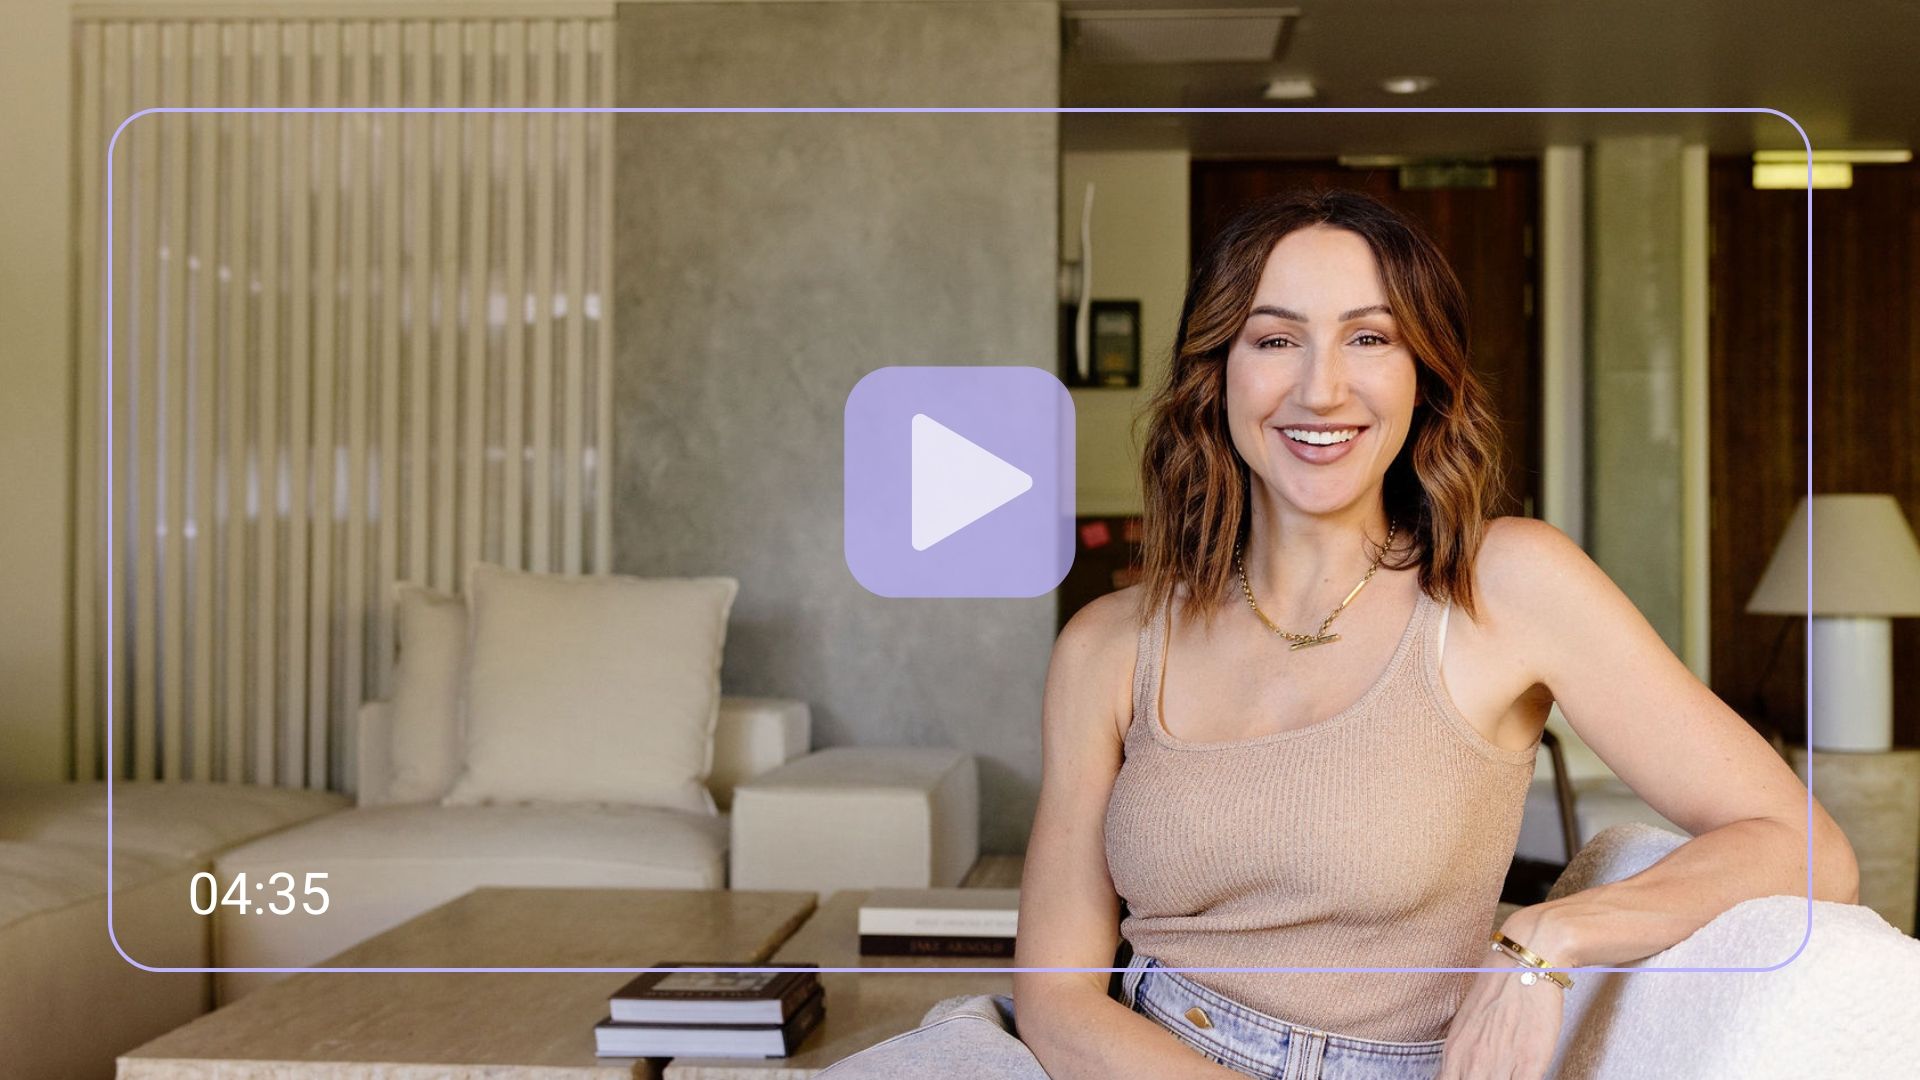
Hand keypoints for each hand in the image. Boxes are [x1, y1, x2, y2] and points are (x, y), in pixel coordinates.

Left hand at [1435, 947, 1563, 1079]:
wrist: (1522, 965)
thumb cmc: (1495, 991)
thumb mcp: (1464, 1026)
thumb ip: (1460, 1057)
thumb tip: (1457, 1075)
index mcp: (1454, 1053)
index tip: (1471, 1077)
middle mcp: (1472, 1063)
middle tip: (1492, 1074)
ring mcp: (1500, 1065)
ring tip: (1508, 1072)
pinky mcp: (1530, 1064)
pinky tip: (1525, 1075)